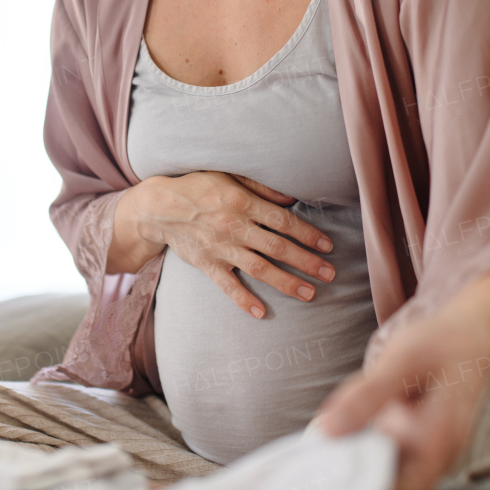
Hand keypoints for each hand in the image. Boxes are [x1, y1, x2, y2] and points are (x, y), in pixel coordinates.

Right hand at [109, 172, 334, 317]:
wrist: (160, 207)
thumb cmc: (199, 187)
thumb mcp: (230, 176)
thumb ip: (262, 188)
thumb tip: (292, 199)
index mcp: (242, 202)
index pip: (283, 221)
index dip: (308, 234)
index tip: (327, 246)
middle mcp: (234, 227)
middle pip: (277, 248)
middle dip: (306, 262)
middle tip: (330, 273)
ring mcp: (221, 248)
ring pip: (259, 269)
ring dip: (287, 283)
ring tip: (310, 294)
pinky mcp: (207, 265)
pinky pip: (228, 286)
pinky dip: (243, 300)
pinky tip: (261, 312)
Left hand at [314, 272, 489, 489]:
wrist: (470, 333)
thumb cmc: (440, 343)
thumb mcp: (400, 360)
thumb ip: (366, 396)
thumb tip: (324, 431)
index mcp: (440, 439)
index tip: (328, 480)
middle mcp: (438, 453)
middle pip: (393, 488)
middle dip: (353, 480)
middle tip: (313, 464)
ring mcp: (429, 449)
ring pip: (387, 471)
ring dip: (354, 462)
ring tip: (318, 447)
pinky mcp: (417, 439)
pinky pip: (387, 453)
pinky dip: (361, 446)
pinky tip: (337, 430)